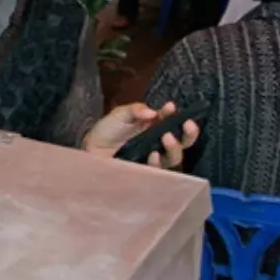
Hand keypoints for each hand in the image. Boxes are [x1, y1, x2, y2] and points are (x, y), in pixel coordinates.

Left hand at [83, 102, 200, 168]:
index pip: (171, 121)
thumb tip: (154, 112)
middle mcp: (157, 143)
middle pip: (183, 142)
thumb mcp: (120, 115)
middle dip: (189, 134)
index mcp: (154, 127)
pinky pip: (158, 170)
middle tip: (188, 125)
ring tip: (167, 138)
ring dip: (175, 148)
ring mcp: (152, 159)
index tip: (171, 107)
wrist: (90, 150)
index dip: (174, 114)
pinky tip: (153, 155)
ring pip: (174, 157)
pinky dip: (157, 162)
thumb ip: (135, 110)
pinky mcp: (145, 172)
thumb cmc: (106, 130)